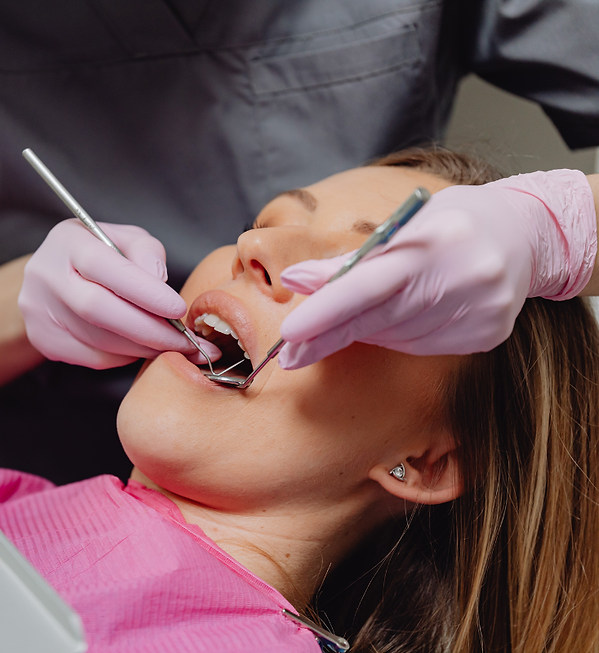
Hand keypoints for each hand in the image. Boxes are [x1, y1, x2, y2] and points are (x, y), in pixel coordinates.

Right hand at [19, 220, 219, 368]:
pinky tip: (141, 348)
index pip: (105, 267)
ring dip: (142, 347)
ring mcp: (39, 310)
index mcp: (68, 242)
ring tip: (173, 347)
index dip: (144, 292)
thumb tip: (159, 283)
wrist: (51, 276)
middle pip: (98, 309)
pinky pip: (91, 357)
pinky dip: (124, 356)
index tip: (179, 309)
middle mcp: (46, 275)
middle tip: (186, 343)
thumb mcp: (124, 238)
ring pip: (98, 339)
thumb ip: (146, 252)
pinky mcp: (43, 339)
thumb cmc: (98, 253)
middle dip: (148, 329)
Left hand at [276, 170, 596, 368]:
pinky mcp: (488, 334)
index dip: (327, 310)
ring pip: (397, 337)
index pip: (369, 283)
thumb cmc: (452, 222)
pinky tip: (401, 317)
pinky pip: (423, 346)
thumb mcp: (404, 224)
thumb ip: (351, 258)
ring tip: (359, 315)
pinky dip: (399, 336)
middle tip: (288, 353)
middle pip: (378, 318)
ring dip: (365, 331)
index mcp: (436, 239)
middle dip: (328, 336)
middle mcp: (464, 277)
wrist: (526, 232)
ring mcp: (480, 310)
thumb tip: (295, 279)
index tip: (290, 332)